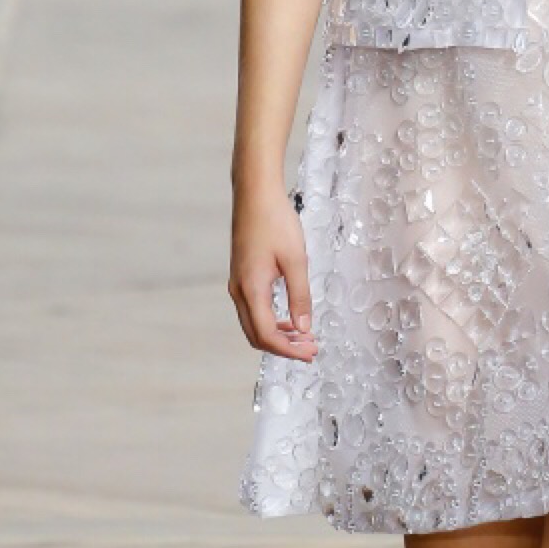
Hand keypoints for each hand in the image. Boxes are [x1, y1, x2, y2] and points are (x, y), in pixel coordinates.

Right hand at [229, 190, 317, 363]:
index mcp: (251, 289)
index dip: (289, 350)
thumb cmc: (275, 221)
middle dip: (284, 348)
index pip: (266, 334)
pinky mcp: (241, 277)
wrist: (255, 193)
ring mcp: (237, 284)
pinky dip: (271, 321)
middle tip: (311, 350)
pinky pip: (253, 310)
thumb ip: (300, 296)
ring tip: (305, 338)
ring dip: (278, 335)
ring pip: (253, 324)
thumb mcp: (295, 259)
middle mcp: (239, 290)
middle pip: (256, 335)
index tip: (310, 354)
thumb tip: (304, 327)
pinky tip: (291, 319)